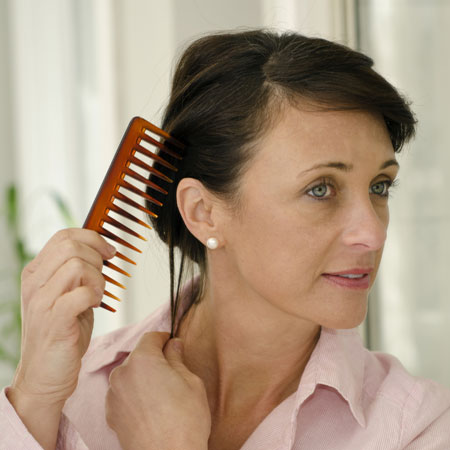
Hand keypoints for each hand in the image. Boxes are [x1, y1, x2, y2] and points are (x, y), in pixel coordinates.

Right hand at [7, 228, 115, 448]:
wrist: (45, 374)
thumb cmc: (62, 332)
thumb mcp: (67, 293)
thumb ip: (78, 271)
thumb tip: (102, 248)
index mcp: (37, 272)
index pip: (64, 236)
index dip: (92, 238)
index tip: (109, 251)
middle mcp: (35, 283)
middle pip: (71, 246)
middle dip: (97, 257)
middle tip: (103, 277)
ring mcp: (41, 301)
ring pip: (76, 265)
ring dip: (98, 278)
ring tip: (96, 294)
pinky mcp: (54, 321)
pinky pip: (81, 293)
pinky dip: (95, 295)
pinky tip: (94, 305)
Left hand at [106, 331, 210, 449]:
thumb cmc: (184, 421)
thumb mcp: (191, 381)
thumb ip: (177, 358)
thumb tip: (173, 345)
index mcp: (142, 360)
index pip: (151, 337)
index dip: (164, 339)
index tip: (173, 345)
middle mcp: (121, 374)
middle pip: (139, 357)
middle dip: (154, 360)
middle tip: (173, 373)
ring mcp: (113, 396)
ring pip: (130, 376)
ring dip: (143, 378)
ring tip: (162, 395)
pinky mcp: (110, 415)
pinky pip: (124, 395)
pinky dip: (135, 396)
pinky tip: (151, 409)